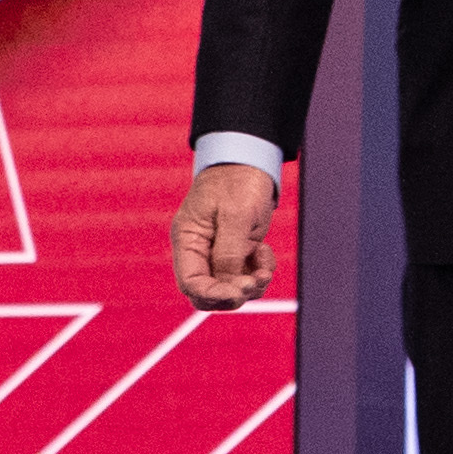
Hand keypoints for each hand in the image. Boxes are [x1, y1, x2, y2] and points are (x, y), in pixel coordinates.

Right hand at [171, 161, 277, 308]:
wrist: (250, 160)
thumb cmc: (238, 180)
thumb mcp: (235, 214)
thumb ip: (230, 251)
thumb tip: (229, 282)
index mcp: (188, 240)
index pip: (191, 282)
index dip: (213, 294)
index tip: (238, 292)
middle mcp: (199, 250)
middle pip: (208, 292)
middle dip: (233, 294)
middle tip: (255, 281)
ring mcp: (218, 251)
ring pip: (229, 287)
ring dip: (251, 284)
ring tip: (264, 266)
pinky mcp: (237, 249)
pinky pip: (245, 274)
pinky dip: (259, 271)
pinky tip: (264, 252)